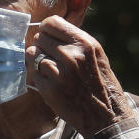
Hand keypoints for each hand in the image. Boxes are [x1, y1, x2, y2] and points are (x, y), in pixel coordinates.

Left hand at [26, 15, 133, 135]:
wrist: (105, 115)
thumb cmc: (99, 83)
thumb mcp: (95, 55)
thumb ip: (73, 40)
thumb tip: (47, 28)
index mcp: (85, 43)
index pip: (51, 23)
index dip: (47, 30)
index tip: (49, 38)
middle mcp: (71, 55)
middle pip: (39, 38)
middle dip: (43, 46)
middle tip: (54, 59)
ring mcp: (59, 72)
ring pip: (33, 54)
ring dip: (39, 62)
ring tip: (54, 71)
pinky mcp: (49, 88)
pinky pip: (34, 73)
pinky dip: (40, 78)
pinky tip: (54, 84)